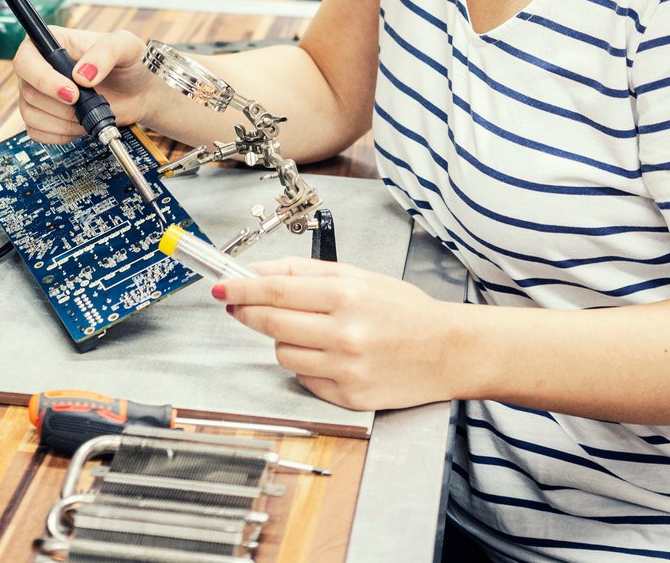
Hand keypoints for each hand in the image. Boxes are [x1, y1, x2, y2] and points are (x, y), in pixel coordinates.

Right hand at [10, 25, 159, 144]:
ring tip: (87, 113)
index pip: (26, 59)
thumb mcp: (127, 46)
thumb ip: (106, 52)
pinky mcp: (44, 116)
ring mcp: (40, 93)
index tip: (72, 92)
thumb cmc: (131, 63)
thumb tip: (81, 75)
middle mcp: (41, 67)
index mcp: (54, 42)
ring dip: (62, 122)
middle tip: (86, 104)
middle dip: (60, 105)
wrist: (139, 92)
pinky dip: (59, 135)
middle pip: (28, 91)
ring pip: (30, 114)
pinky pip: (37, 132)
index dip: (42, 79)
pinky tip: (79, 125)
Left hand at [215, 258, 461, 411]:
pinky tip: (329, 355)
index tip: (221, 289)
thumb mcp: (358, 276)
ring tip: (309, 331)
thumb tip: (256, 273)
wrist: (448, 351)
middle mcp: (344, 333)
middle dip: (247, 313)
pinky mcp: (349, 396)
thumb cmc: (404, 311)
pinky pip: (304, 379)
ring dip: (284, 340)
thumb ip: (304, 272)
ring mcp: (346, 368)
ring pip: (283, 354)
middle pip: (271, 324)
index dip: (240, 290)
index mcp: (346, 295)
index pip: (275, 291)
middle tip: (239, 306)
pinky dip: (307, 366)